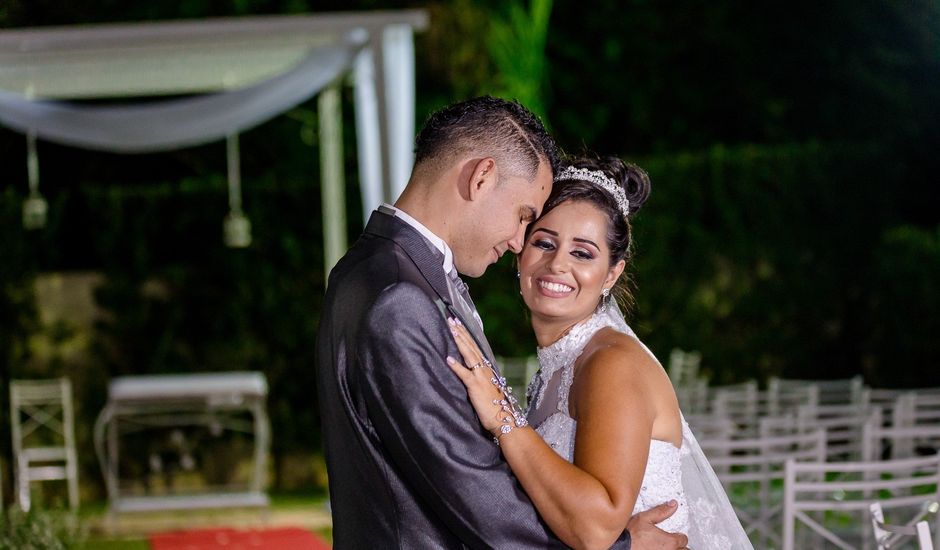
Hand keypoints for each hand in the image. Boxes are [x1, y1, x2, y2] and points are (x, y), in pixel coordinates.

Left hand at [445, 318, 508, 432]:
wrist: (505, 419)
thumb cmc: (495, 407)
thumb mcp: (487, 389)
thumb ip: (479, 379)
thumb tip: (470, 372)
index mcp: (486, 368)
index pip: (474, 347)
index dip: (465, 335)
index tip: (457, 324)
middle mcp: (484, 369)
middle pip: (471, 346)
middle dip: (460, 332)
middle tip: (451, 319)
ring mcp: (480, 376)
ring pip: (468, 355)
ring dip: (459, 341)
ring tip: (451, 330)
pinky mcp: (475, 386)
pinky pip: (464, 374)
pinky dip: (456, 366)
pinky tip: (448, 358)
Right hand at [626, 500, 688, 549]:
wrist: (620, 546)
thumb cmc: (631, 534)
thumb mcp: (645, 518)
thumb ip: (661, 512)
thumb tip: (673, 505)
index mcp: (670, 541)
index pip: (683, 540)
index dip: (679, 536)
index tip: (675, 534)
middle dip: (680, 546)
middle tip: (674, 543)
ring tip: (667, 547)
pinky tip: (658, 549)